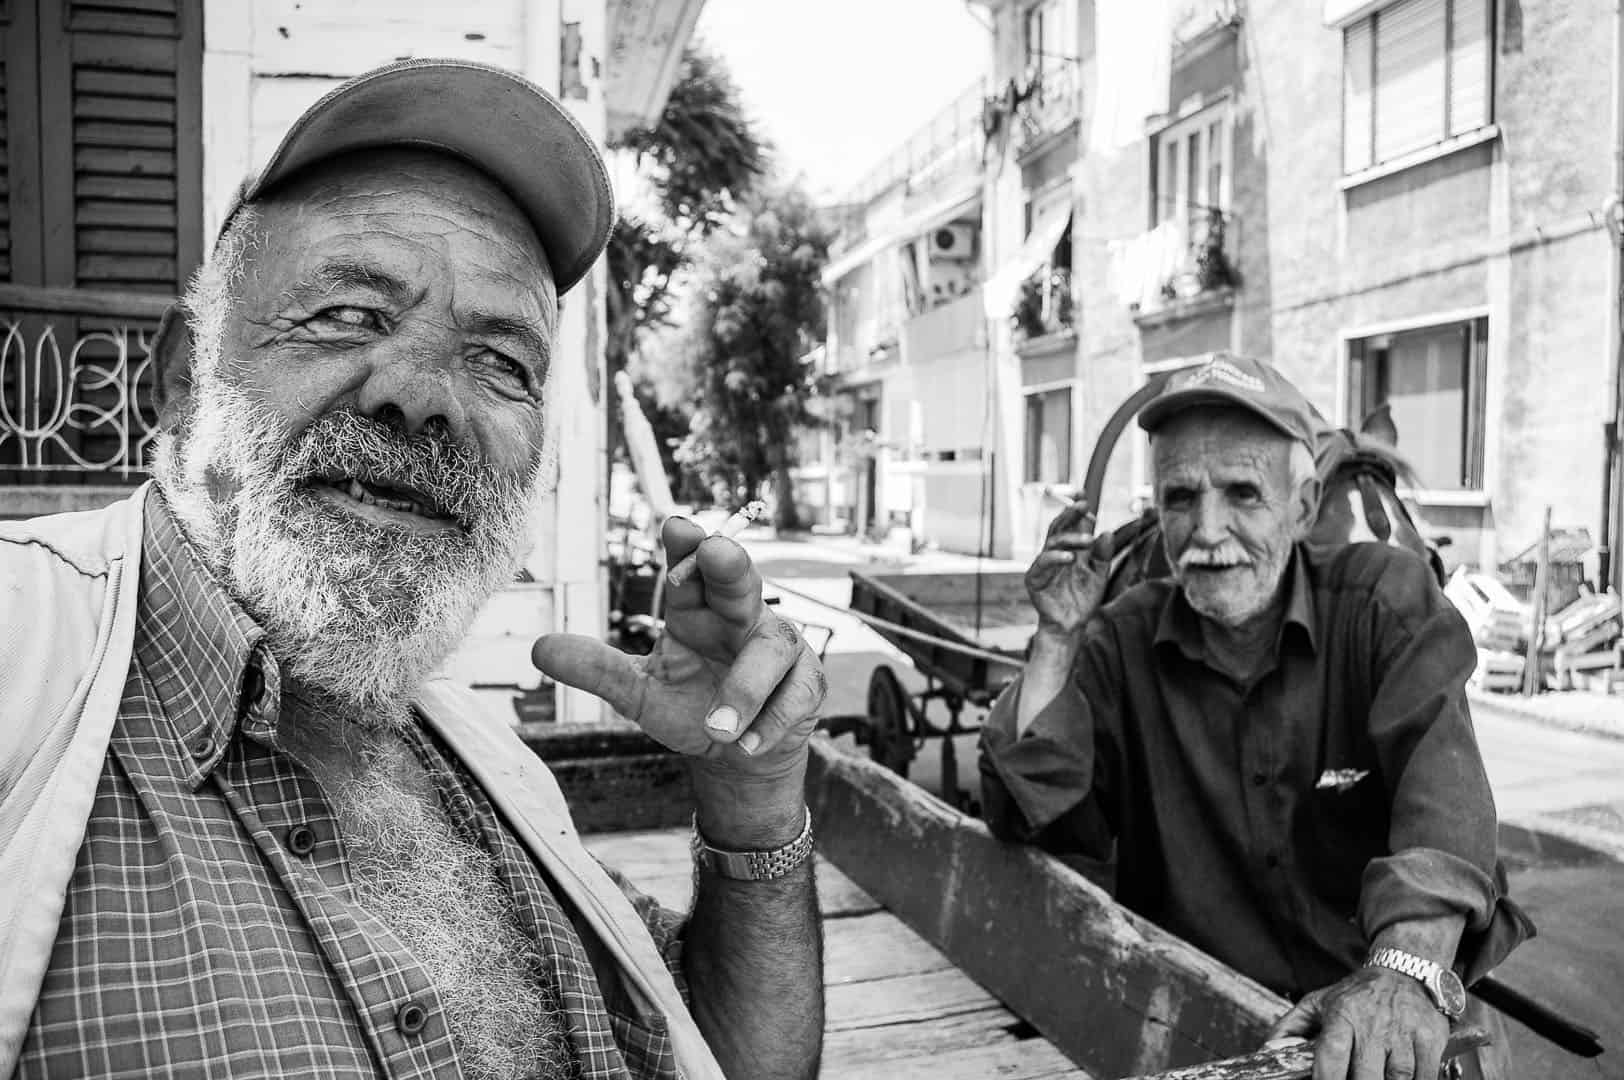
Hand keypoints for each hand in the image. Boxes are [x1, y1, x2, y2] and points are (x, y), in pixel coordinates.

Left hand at [532, 516, 826, 779]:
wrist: (738, 756)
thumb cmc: (690, 708)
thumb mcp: (638, 693)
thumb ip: (597, 670)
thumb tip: (538, 648)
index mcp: (697, 610)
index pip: (691, 568)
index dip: (686, 545)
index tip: (676, 525)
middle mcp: (739, 618)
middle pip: (739, 581)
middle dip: (729, 564)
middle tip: (716, 550)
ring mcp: (778, 649)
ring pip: (771, 648)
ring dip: (745, 687)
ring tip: (718, 727)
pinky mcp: (806, 684)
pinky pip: (795, 695)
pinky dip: (770, 720)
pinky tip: (746, 743)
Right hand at [1026, 501, 1113, 635]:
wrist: (1071, 626)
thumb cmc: (1082, 600)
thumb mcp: (1099, 576)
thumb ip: (1102, 556)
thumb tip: (1106, 532)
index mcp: (1069, 549)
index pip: (1070, 523)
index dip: (1075, 508)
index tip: (1084, 494)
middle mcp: (1054, 552)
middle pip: (1059, 526)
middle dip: (1070, 513)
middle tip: (1084, 505)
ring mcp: (1043, 564)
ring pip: (1053, 541)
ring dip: (1071, 538)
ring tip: (1088, 541)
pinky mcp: (1034, 578)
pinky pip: (1043, 562)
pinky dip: (1056, 557)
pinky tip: (1070, 557)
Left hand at [1265, 967, 1449, 1079]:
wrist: (1404, 971)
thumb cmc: (1357, 995)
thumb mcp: (1318, 1002)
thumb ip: (1291, 1027)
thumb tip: (1269, 1051)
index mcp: (1342, 1015)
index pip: (1332, 1055)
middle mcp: (1373, 1024)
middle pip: (1366, 1075)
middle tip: (1355, 1079)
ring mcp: (1404, 1032)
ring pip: (1397, 1079)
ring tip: (1376, 1072)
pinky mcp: (1430, 1039)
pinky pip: (1424, 1076)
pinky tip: (1400, 1075)